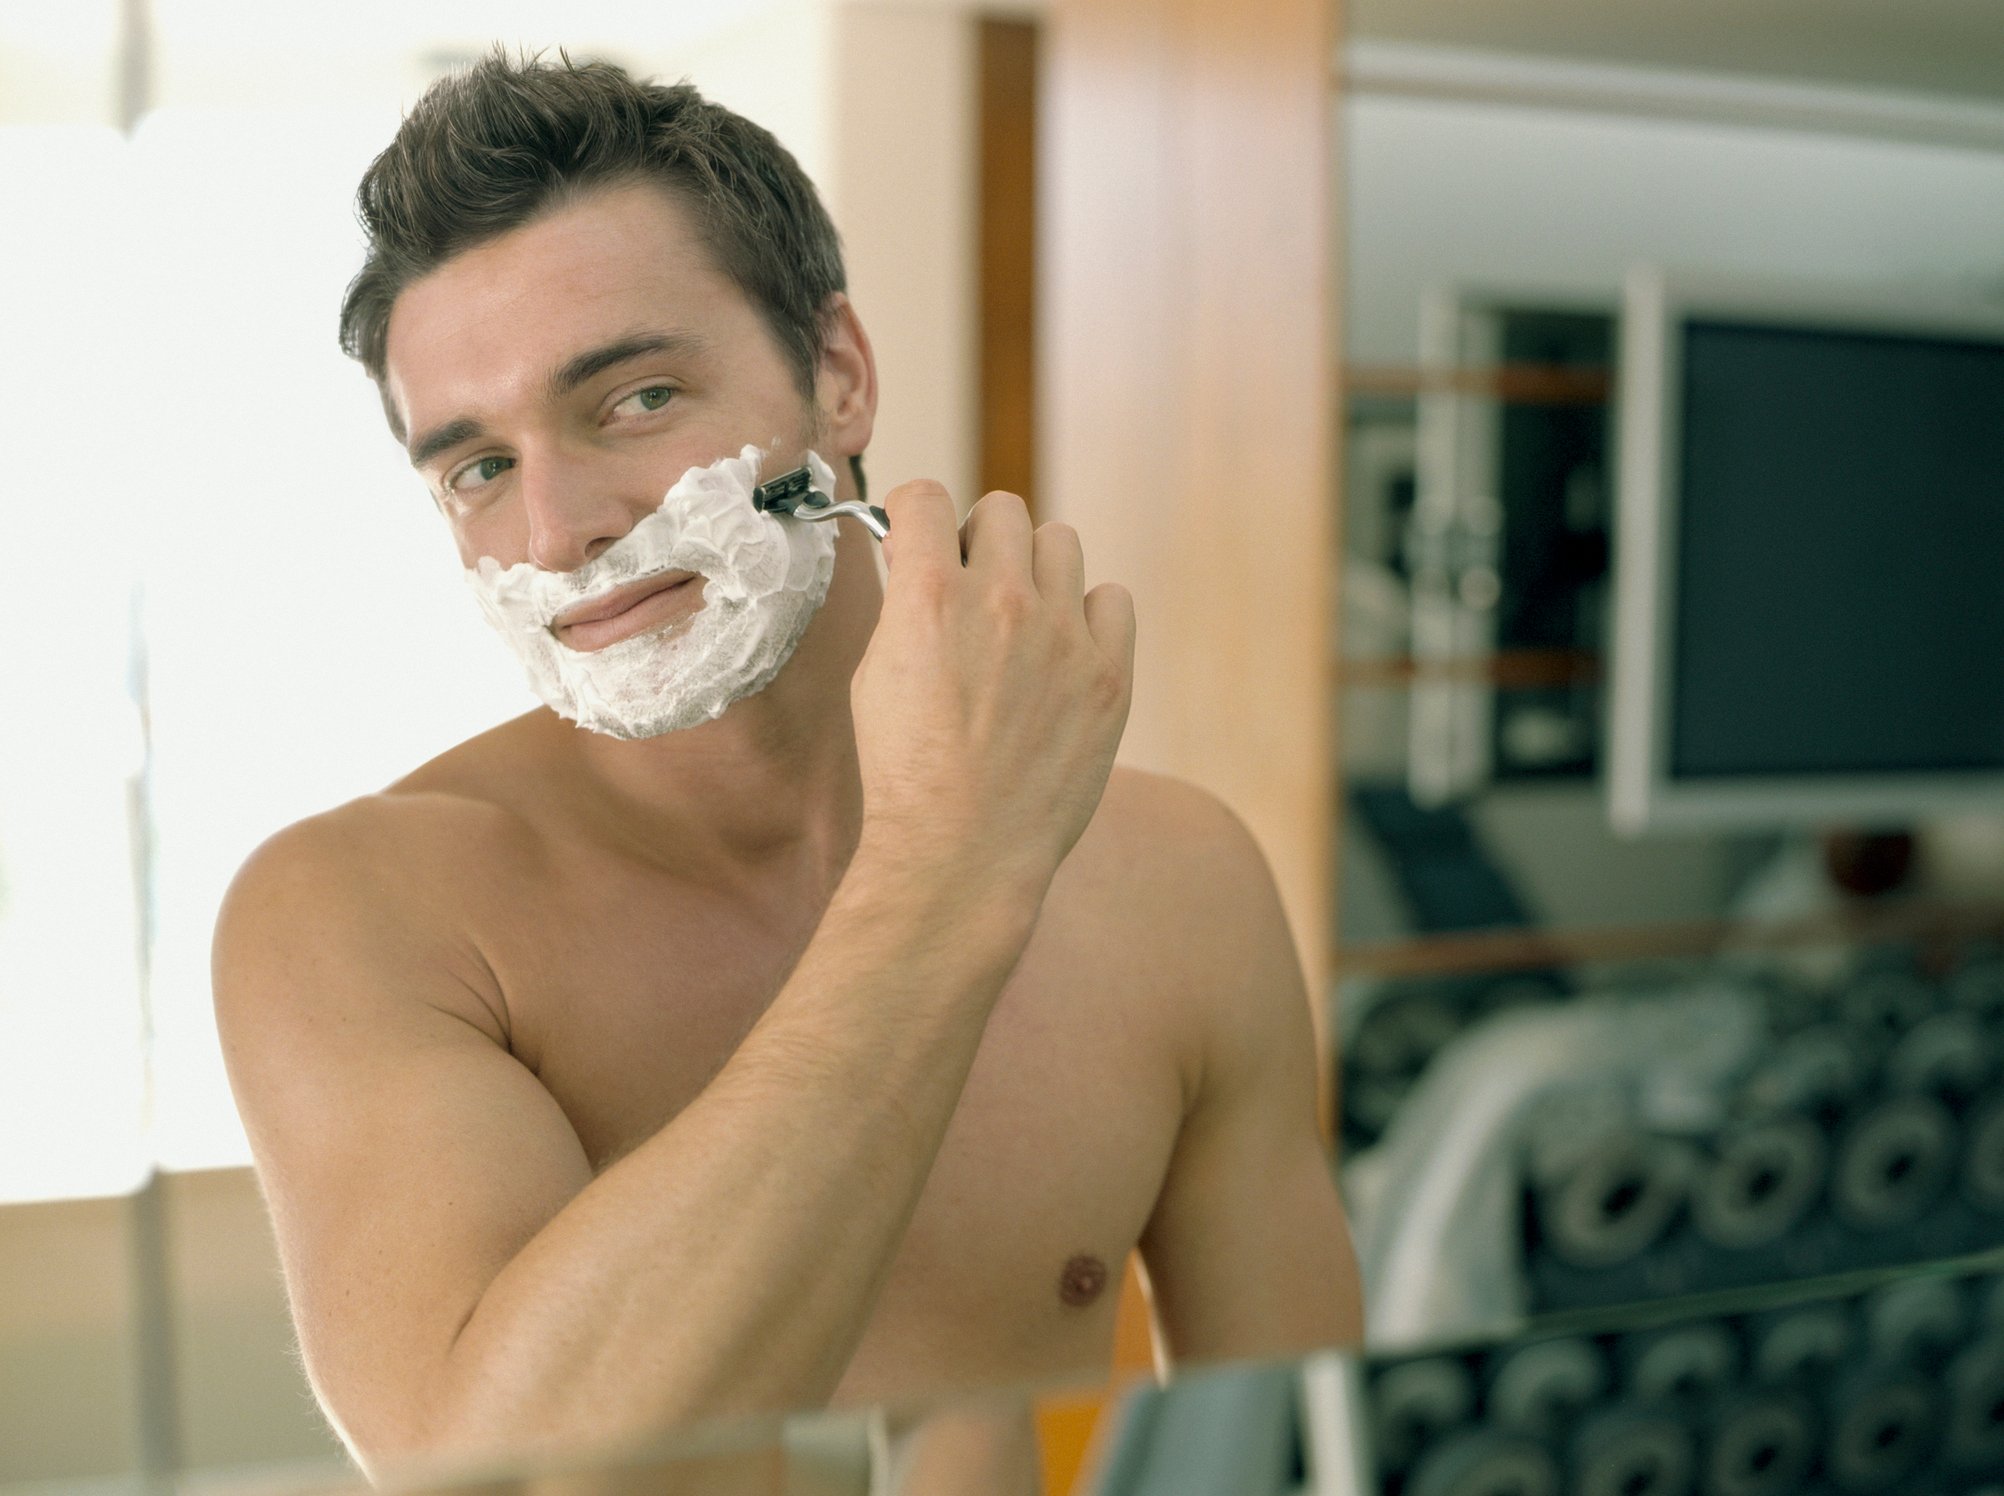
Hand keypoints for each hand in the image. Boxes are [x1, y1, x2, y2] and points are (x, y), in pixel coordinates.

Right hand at [849, 482, 1134, 911]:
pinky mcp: (1108, 673)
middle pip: (1002, 511)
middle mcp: (1002, 600)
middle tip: (973, 587)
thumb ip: (904, 608)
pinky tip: (1064, 653)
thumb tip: (919, 565)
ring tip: (1022, 623)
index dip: (914, 511)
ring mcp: (1063, 635)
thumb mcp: (875, 675)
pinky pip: (1111, 598)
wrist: (963, 850)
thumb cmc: (907, 772)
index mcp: (929, 596)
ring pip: (1059, 543)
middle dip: (980, 540)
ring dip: (1036, 570)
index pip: (924, 496)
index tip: (916, 532)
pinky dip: (1088, 615)